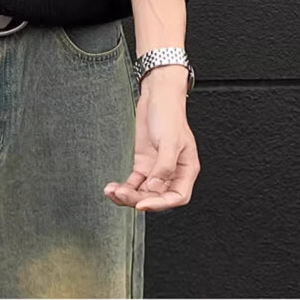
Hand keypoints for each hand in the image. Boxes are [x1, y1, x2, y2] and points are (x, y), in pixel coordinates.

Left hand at [103, 68, 200, 210]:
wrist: (157, 95)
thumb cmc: (170, 114)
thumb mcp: (170, 141)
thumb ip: (164, 167)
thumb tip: (155, 189)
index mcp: (186, 170)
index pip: (177, 197)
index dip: (160, 204)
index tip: (142, 204)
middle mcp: (172, 172)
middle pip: (157, 196)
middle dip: (138, 199)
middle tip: (122, 195)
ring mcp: (156, 168)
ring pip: (144, 191)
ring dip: (128, 195)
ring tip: (113, 192)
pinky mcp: (143, 162)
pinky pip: (134, 181)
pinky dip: (124, 186)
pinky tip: (114, 188)